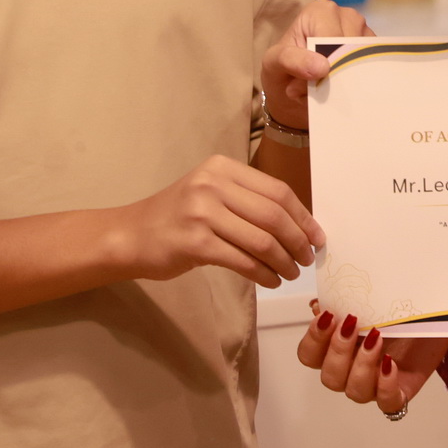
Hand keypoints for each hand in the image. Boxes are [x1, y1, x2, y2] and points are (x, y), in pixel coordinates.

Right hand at [116, 155, 326, 288]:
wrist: (130, 235)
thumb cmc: (175, 217)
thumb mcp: (210, 195)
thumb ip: (247, 201)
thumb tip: (298, 225)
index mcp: (221, 168)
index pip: (276, 190)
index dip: (303, 216)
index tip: (317, 236)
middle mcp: (212, 184)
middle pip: (273, 214)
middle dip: (298, 240)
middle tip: (307, 259)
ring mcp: (202, 212)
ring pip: (262, 239)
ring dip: (284, 261)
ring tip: (290, 273)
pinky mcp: (195, 242)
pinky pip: (243, 260)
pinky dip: (264, 273)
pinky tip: (271, 280)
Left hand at [260, 0, 371, 130]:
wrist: (292, 89)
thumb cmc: (282, 69)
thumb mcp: (275, 64)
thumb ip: (293, 61)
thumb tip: (323, 68)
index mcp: (321, 11)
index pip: (334, 39)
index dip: (327, 65)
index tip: (313, 82)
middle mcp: (347, 16)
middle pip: (353, 50)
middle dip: (337, 74)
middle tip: (318, 88)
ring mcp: (364, 34)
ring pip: (366, 60)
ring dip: (348, 81)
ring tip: (327, 88)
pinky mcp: (374, 53)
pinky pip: (374, 70)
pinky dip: (360, 84)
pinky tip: (343, 88)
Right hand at [297, 299, 447, 414]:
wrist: (434, 314)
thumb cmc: (397, 307)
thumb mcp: (370, 299)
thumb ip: (342, 301)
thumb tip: (317, 305)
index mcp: (337, 348)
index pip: (309, 355)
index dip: (314, 340)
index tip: (328, 316)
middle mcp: (351, 371)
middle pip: (329, 378)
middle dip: (338, 351)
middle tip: (353, 324)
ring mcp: (374, 385)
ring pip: (354, 392)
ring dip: (362, 366)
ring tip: (377, 339)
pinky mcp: (399, 393)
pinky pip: (387, 403)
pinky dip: (386, 385)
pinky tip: (390, 364)